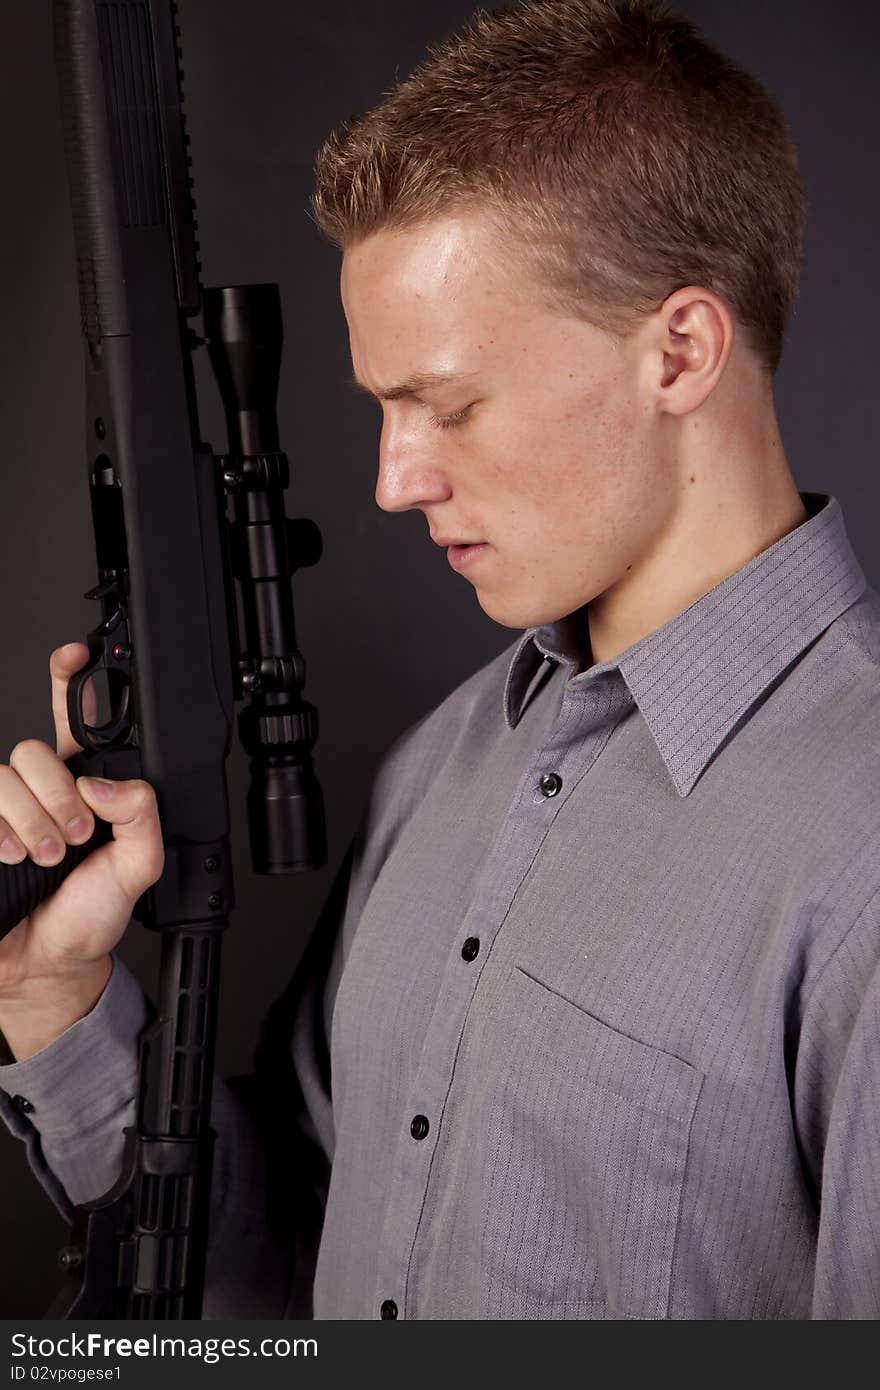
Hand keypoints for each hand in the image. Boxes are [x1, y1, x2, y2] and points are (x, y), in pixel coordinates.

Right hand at [0, 643, 163, 1058]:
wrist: (48, 966)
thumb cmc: (91, 917)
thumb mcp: (139, 867)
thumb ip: (141, 816)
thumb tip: (103, 784)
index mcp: (86, 787)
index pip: (78, 722)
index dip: (72, 682)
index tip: (75, 655)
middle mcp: (41, 791)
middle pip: (35, 750)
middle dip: (57, 794)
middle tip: (73, 837)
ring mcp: (5, 810)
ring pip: (5, 775)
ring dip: (30, 817)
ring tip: (45, 856)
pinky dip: (0, 828)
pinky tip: (12, 855)